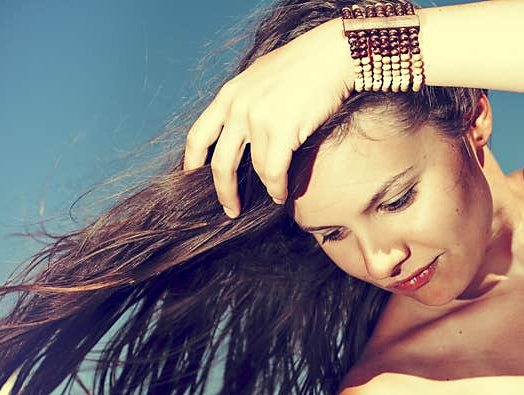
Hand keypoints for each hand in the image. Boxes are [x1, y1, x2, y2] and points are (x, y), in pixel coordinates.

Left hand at [183, 17, 353, 216]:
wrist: (330, 56)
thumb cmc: (302, 67)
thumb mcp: (259, 78)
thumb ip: (244, 102)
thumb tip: (240, 128)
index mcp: (228, 95)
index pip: (198, 136)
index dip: (192, 163)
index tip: (193, 181)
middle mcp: (238, 108)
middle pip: (220, 163)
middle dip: (224, 192)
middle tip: (231, 209)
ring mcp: (258, 120)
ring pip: (254, 170)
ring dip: (265, 189)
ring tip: (274, 195)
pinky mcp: (283, 130)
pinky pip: (273, 172)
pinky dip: (277, 188)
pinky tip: (282, 194)